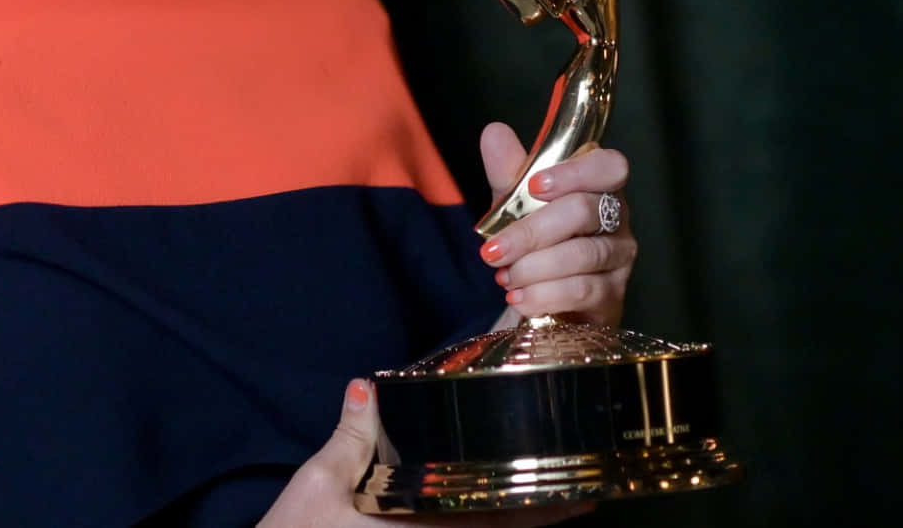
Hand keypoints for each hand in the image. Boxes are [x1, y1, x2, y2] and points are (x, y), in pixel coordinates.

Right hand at [257, 379, 589, 525]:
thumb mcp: (318, 484)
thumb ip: (350, 437)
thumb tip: (368, 387)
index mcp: (425, 525)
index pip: (503, 519)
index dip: (548, 507)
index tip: (584, 486)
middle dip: (543, 511)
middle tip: (579, 482)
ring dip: (517, 521)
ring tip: (548, 493)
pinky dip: (487, 525)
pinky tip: (487, 507)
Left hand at [476, 124, 634, 325]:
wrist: (542, 296)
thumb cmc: (536, 240)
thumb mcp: (515, 204)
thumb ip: (508, 171)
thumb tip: (494, 132)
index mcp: (599, 185)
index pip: (609, 166)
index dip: (574, 173)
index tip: (533, 186)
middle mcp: (617, 217)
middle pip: (583, 211)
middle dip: (531, 232)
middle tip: (493, 251)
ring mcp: (619, 257)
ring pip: (581, 254)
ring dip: (534, 267)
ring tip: (504, 277)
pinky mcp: (613, 295)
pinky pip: (582, 290)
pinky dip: (544, 294)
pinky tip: (520, 298)